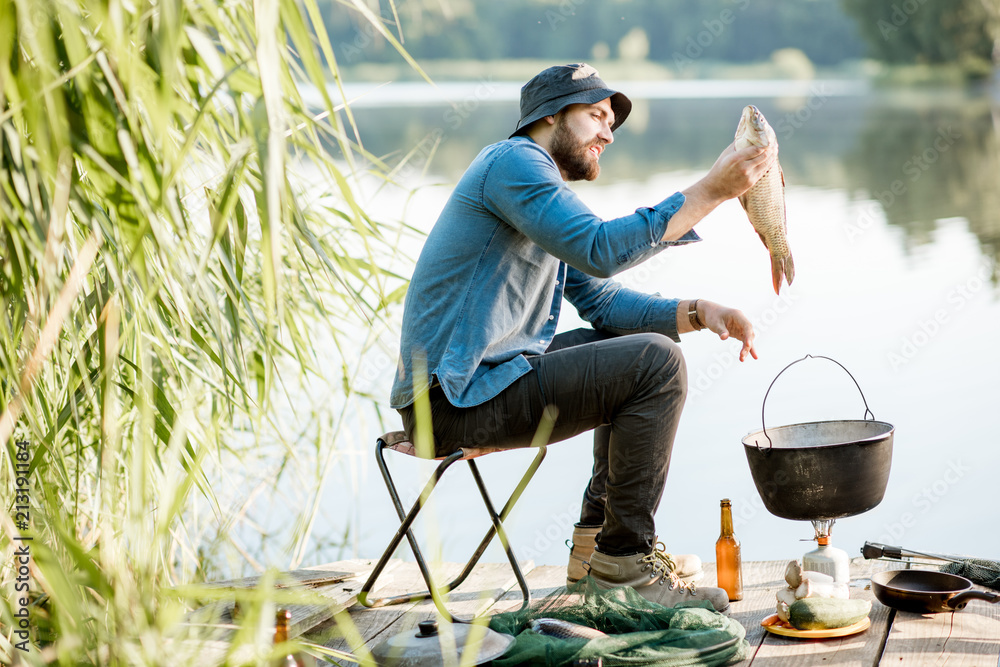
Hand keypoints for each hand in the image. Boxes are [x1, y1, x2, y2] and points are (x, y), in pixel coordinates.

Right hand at [662, 142, 777, 241]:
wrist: (715, 189)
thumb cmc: (718, 170)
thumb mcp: (725, 155)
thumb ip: (736, 145)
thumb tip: (746, 136)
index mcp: (737, 158)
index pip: (757, 149)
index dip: (765, 144)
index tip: (769, 140)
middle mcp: (744, 167)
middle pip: (764, 156)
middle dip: (771, 150)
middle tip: (774, 145)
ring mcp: (749, 176)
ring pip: (766, 165)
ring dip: (772, 157)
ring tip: (775, 151)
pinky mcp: (751, 183)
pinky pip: (763, 172)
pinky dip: (767, 165)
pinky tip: (770, 161)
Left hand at [700, 301, 758, 361]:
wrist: (711, 313)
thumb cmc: (713, 316)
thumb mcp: (715, 323)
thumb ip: (720, 330)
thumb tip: (724, 338)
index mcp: (737, 315)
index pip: (746, 326)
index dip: (748, 335)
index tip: (748, 344)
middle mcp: (742, 321)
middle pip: (748, 334)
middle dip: (747, 345)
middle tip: (742, 355)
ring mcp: (741, 327)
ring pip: (748, 339)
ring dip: (746, 349)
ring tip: (742, 359)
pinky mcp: (739, 333)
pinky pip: (745, 341)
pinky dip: (746, 348)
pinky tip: (751, 357)